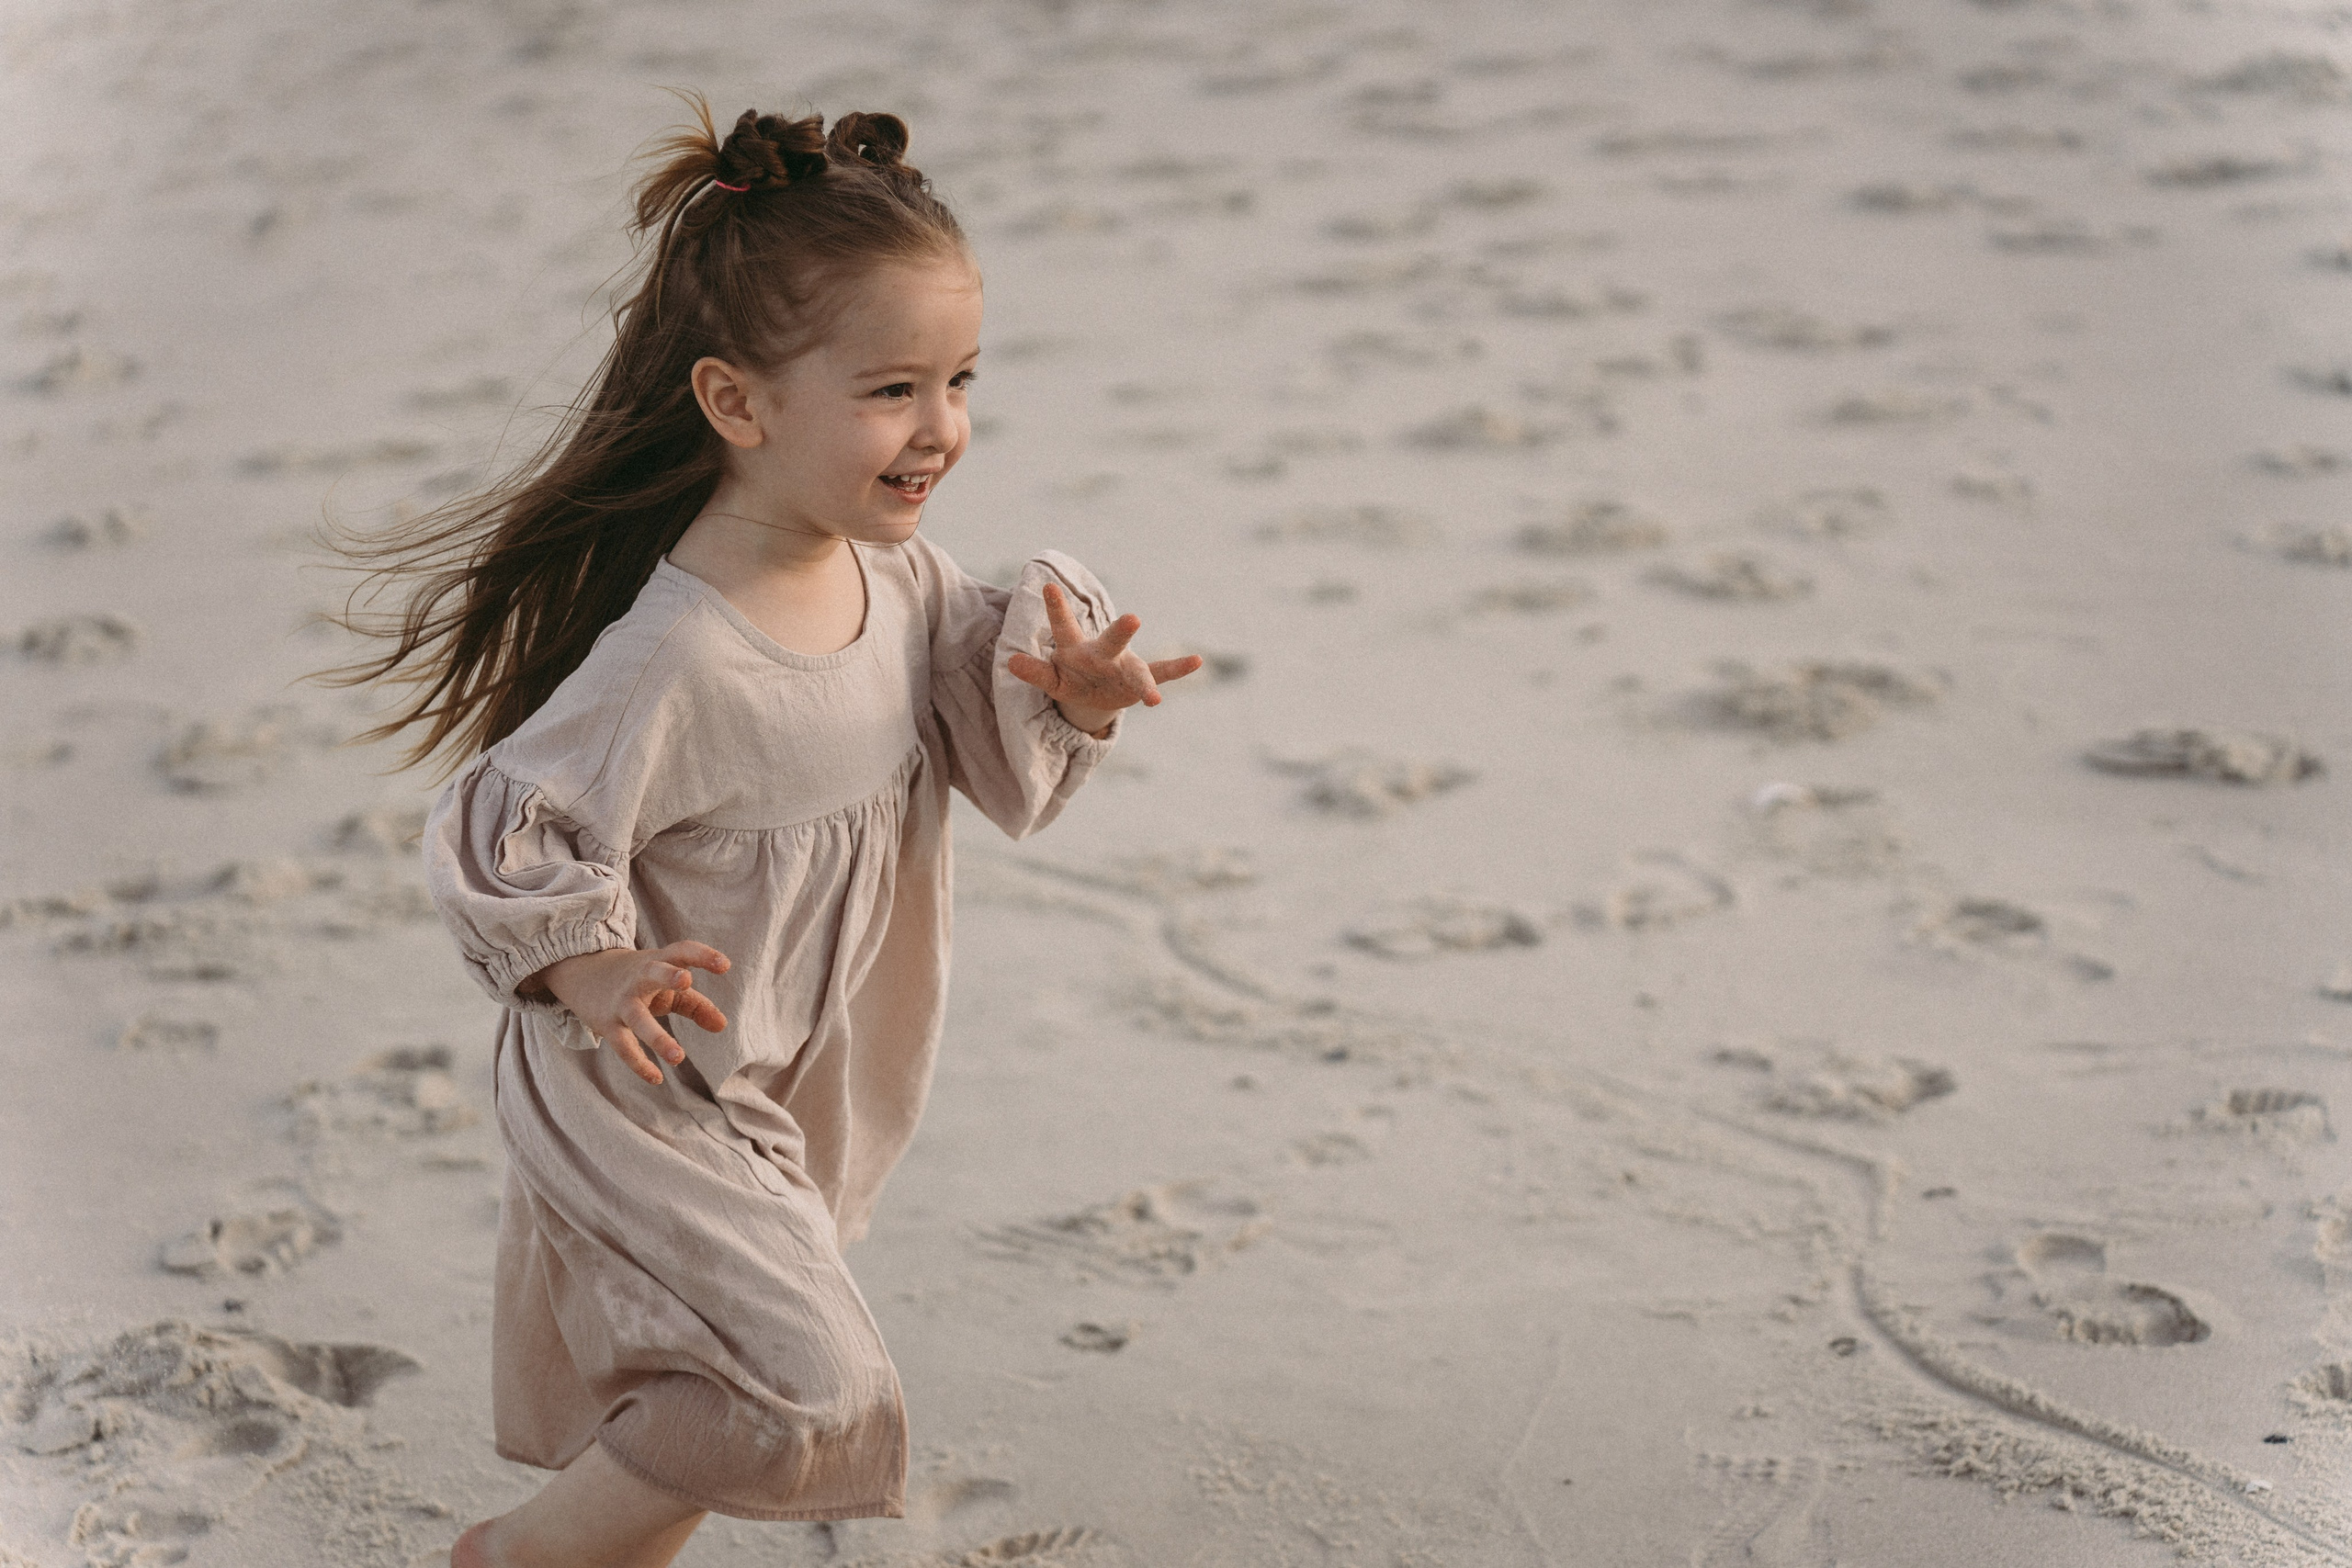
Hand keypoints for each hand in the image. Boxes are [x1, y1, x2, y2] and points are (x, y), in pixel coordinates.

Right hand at [527, 941, 729, 1085]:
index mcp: (658, 962)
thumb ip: (696, 1004)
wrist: (584, 975)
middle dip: (668, 976)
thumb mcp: (667, 986)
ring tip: (678, 1057)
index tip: (725, 964)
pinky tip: (657, 1078)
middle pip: (653, 973)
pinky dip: (639, 1064)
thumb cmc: (639, 980)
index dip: (703, 955)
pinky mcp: (608, 1025)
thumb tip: (722, 1025)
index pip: (681, 952)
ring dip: (657, 1037)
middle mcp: (639, 979)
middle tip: (686, 981)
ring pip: (638, 1018)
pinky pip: (624, 1047)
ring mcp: (622, 1003)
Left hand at [1005, 580, 1203, 735]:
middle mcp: (1102, 653)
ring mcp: (1123, 667)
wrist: (1095, 695)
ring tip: (1159, 686)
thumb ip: (1034, 670)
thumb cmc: (1070, 678)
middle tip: (1134, 619)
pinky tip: (1197, 661)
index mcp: (1076, 649)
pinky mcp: (1138, 681)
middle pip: (1110, 642)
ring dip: (1146, 674)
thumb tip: (1009, 662)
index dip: (1057, 609)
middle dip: (1121, 633)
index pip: (1064, 627)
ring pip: (1136, 668)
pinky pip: (1160, 675)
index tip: (1048, 586)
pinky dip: (1177, 669)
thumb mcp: (1051, 678)